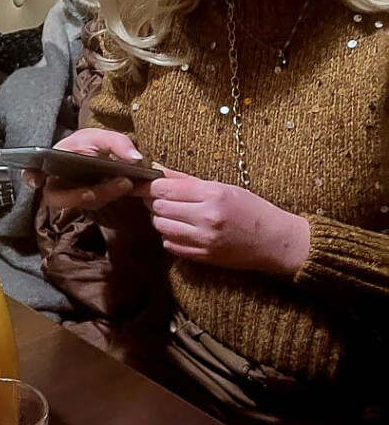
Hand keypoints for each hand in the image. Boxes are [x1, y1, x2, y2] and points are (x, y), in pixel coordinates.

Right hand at [34, 129, 146, 218]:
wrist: (103, 155)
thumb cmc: (92, 144)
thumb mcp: (102, 136)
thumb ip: (117, 142)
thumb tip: (134, 158)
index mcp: (52, 162)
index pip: (33, 171)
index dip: (31, 177)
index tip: (36, 182)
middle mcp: (58, 182)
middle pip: (58, 197)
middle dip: (75, 197)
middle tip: (92, 193)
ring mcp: (73, 194)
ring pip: (82, 202)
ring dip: (103, 194)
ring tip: (124, 182)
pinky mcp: (89, 201)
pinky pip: (98, 203)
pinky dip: (112, 195)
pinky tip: (126, 186)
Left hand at [147, 171, 310, 274]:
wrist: (274, 240)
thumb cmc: (250, 208)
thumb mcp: (221, 187)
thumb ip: (185, 179)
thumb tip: (155, 168)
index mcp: (212, 194)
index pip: (164, 188)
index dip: (152, 186)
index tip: (151, 185)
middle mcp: (207, 217)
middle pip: (159, 207)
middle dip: (155, 202)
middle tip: (162, 199)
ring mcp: (204, 239)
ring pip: (161, 227)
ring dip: (161, 219)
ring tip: (173, 215)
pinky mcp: (203, 256)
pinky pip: (170, 245)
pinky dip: (170, 236)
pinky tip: (181, 230)